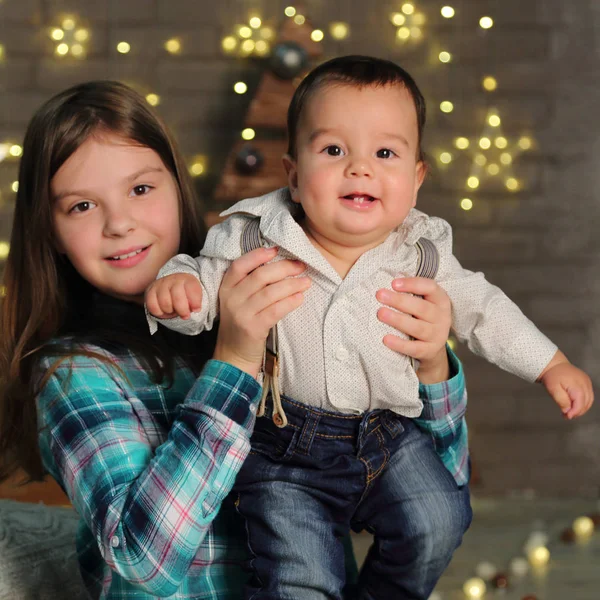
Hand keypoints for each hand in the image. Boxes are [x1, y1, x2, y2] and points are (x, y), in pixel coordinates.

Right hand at [145, 273, 202, 319]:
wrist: (171, 284)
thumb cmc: (185, 293)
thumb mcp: (194, 295)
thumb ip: (196, 302)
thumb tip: (195, 309)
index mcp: (187, 279)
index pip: (192, 290)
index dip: (195, 302)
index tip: (197, 310)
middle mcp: (173, 280)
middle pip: (177, 298)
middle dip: (182, 310)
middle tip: (185, 315)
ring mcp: (160, 284)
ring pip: (165, 303)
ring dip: (170, 311)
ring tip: (173, 310)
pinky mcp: (150, 291)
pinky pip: (153, 306)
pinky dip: (159, 312)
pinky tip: (164, 310)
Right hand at [213, 247, 310, 377]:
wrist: (234, 354)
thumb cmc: (242, 322)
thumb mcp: (239, 300)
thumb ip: (252, 283)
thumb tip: (281, 263)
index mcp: (227, 287)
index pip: (240, 265)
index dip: (258, 255)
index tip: (277, 249)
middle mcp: (231, 298)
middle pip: (260, 276)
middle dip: (284, 268)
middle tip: (301, 266)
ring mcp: (241, 314)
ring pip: (270, 292)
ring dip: (292, 284)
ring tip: (306, 282)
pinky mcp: (252, 328)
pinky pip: (275, 310)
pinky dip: (290, 302)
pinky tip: (300, 297)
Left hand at [376, 277, 451, 383]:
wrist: (432, 347)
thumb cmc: (422, 317)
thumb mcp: (423, 302)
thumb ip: (410, 292)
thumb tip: (388, 277)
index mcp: (441, 300)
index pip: (430, 287)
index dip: (412, 284)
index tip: (393, 283)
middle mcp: (442, 317)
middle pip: (421, 307)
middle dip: (399, 301)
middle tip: (379, 295)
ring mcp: (437, 335)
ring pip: (417, 327)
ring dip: (398, 320)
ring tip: (380, 313)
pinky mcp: (429, 351)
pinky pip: (414, 348)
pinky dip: (400, 344)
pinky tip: (386, 339)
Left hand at [538, 350, 593, 418]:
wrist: (553, 364)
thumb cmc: (552, 375)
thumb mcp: (552, 389)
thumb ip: (561, 400)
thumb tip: (567, 410)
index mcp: (577, 385)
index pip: (580, 404)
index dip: (575, 412)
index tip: (567, 416)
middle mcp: (585, 383)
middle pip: (586, 403)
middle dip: (577, 412)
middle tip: (567, 415)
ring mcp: (587, 382)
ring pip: (589, 400)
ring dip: (581, 408)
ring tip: (570, 411)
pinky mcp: (586, 382)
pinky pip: (588, 395)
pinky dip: (583, 402)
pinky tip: (574, 404)